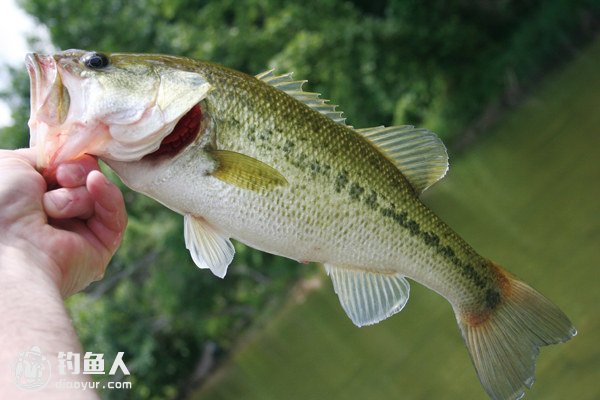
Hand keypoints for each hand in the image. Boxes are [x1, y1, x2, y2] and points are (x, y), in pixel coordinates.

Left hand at [0, 147, 126, 296]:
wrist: (9, 247)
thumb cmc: (0, 205)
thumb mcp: (11, 164)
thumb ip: (41, 155)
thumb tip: (65, 158)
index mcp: (32, 200)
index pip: (63, 170)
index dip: (64, 159)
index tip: (54, 160)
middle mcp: (56, 217)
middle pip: (85, 177)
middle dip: (73, 172)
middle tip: (58, 179)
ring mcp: (80, 232)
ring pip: (97, 193)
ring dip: (75, 193)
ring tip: (52, 208)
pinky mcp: (103, 245)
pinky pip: (115, 212)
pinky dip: (107, 195)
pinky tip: (95, 185)